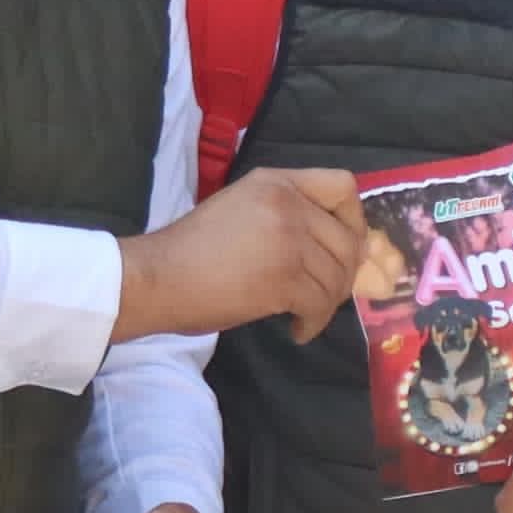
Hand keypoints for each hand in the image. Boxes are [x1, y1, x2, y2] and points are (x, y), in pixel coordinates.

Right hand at [113, 165, 366, 343]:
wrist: (159, 277)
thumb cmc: (191, 248)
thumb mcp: (240, 207)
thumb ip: (284, 213)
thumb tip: (328, 243)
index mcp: (276, 182)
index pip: (343, 186)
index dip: (354, 219)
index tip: (345, 244)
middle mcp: (288, 204)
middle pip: (348, 239)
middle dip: (343, 273)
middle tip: (325, 292)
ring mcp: (289, 240)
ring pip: (337, 277)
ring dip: (327, 302)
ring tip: (305, 312)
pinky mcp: (285, 278)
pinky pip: (320, 305)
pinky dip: (313, 323)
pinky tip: (297, 329)